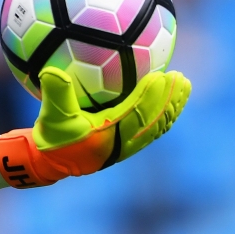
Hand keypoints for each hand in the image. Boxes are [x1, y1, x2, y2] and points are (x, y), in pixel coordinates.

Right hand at [0, 66, 190, 187]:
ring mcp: (129, 146)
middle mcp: (124, 143)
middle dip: (170, 99)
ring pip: (159, 125)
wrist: (52, 163)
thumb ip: (55, 94)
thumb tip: (51, 71)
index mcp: (109, 135)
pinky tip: (171, 101)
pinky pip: (154, 129)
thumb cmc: (52, 137)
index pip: (137, 113)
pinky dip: (165, 114)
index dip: (151, 95)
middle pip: (155, 120)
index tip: (161, 76)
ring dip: (173, 106)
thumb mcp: (50, 115)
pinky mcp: (128, 145)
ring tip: (184, 86)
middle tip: (181, 78)